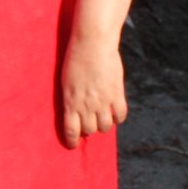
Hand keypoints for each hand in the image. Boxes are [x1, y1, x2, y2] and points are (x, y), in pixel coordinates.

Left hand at [60, 33, 127, 147]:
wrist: (93, 43)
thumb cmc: (75, 58)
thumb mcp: (66, 81)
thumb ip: (72, 97)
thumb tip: (74, 110)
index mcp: (71, 102)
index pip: (71, 130)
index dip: (72, 141)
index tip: (73, 144)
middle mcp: (87, 105)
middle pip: (89, 130)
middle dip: (88, 130)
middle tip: (88, 124)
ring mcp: (103, 101)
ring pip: (105, 126)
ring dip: (103, 125)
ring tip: (101, 118)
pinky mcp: (117, 94)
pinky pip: (120, 116)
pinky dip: (118, 118)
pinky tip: (114, 114)